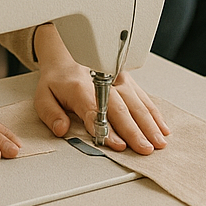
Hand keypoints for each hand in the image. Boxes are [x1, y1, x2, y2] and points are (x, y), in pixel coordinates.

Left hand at [31, 25, 168, 154]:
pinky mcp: (127, 80)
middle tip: (145, 149)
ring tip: (158, 142)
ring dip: (149, 123)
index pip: (95, 109)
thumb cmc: (57, 80)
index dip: (107, 128)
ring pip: (136, 103)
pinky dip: (154, 113)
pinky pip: (143, 97)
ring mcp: (117, 80)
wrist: (66, 56)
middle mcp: (102, 81)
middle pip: (121, 108)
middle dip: (134, 130)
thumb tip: (61, 128)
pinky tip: (162, 128)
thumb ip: (50, 113)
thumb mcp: (43, 95)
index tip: (118, 144)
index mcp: (79, 87)